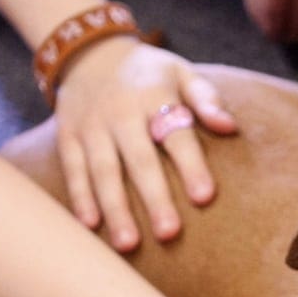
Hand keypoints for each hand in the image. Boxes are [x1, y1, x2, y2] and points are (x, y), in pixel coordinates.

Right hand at [52, 40, 237, 250]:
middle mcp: (121, 112)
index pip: (176, 133)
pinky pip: (73, 169)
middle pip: (140, 159)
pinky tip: (90, 226)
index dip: (191, 165)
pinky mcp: (68, 137)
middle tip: (169, 233)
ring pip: (103, 170)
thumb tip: (229, 126)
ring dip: (115, 208)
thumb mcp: (181, 72)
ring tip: (129, 244)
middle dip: (154, 197)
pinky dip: (79, 197)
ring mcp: (91, 126)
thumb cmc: (150, 75)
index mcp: (155, 96)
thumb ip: (206, 98)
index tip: (205, 197)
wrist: (90, 52)